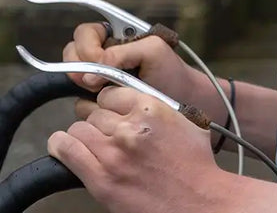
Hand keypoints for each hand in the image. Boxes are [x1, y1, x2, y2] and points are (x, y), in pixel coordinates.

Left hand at [47, 86, 229, 212]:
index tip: (110, 109)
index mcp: (151, 109)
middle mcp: (129, 128)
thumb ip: (159, 107)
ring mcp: (112, 153)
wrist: (198, 200)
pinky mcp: (100, 178)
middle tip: (106, 131)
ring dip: (83, 134)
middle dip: (99, 120)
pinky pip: (67, 150)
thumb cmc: (196, 164)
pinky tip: (65, 145)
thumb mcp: (187, 121)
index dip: (110, 102)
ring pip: (78, 129)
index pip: (111, 93)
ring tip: (91, 142)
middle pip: (94, 112)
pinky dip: (62, 145)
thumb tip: (134, 101)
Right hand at [63, 23, 202, 108]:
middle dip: (80, 67)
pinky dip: (88, 102)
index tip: (99, 61)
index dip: (86, 46)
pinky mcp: (97, 100)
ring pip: (71, 77)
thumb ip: (122, 52)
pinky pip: (79, 100)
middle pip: (72, 53)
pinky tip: (105, 102)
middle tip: (97, 81)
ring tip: (104, 91)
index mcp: (115, 36)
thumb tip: (91, 72)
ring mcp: (98, 78)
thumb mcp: (153, 51)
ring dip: (83, 85)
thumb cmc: (171, 71)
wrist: (182, 101)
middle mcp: (102, 54)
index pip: (85, 33)